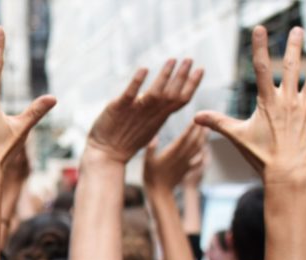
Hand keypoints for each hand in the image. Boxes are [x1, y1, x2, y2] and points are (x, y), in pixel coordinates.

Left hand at [87, 60, 202, 163]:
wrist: (105, 154)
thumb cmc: (126, 139)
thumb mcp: (147, 124)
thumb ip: (156, 109)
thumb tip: (163, 94)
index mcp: (159, 117)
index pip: (181, 100)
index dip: (191, 85)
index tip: (200, 69)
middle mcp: (150, 114)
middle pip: (172, 95)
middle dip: (182, 76)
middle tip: (190, 59)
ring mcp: (135, 111)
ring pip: (154, 93)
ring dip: (164, 76)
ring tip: (172, 60)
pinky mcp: (118, 109)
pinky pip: (129, 94)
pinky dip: (136, 82)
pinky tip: (144, 69)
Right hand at [143, 123, 206, 190]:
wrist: (160, 193)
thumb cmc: (151, 176)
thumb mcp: (146, 162)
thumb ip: (150, 149)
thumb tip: (155, 137)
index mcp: (172, 153)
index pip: (184, 137)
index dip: (191, 128)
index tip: (196, 118)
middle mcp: (182, 157)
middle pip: (195, 141)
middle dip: (200, 130)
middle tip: (206, 120)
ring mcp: (186, 163)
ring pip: (198, 148)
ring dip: (204, 138)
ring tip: (207, 130)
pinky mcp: (187, 168)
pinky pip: (199, 158)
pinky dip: (203, 151)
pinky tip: (205, 147)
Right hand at [195, 26, 305, 182]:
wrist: (286, 173)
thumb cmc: (260, 155)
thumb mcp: (236, 136)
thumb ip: (218, 122)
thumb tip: (195, 117)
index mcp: (268, 102)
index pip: (262, 68)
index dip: (260, 47)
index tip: (259, 29)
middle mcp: (289, 100)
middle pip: (292, 67)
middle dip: (294, 46)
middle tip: (298, 30)